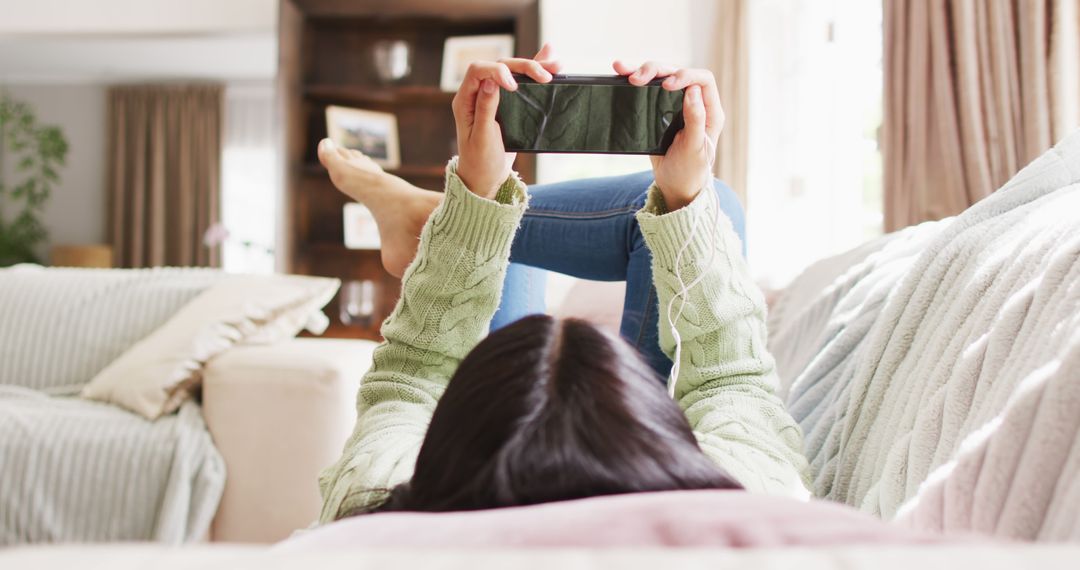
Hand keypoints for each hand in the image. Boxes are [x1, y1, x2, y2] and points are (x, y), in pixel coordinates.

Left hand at [452, 44, 561, 198]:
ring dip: (534, 66)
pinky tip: (550, 62)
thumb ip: (485, 108)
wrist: (485, 177)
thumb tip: (491, 81)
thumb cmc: (480, 161)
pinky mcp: (507, 101)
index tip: (514, 87)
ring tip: (556, 66)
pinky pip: (521, 81)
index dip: (497, 71)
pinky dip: (535, 72)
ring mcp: (494, 96)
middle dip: (523, 67)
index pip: (478, 71)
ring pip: (513, 70)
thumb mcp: (482, 138)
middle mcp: (478, 93)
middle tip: (544, 77)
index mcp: (465, 100)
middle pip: (499, 65)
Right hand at [613, 60, 724, 210]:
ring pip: (661, 77)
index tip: (667, 85)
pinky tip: (622, 74)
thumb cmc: (690, 171)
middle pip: (677, 73)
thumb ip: (695, 119)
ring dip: (642, 71)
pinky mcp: (659, 108)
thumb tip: (692, 90)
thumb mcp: (694, 149)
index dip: (685, 76)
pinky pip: (648, 89)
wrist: (675, 186)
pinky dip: (634, 80)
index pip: (702, 80)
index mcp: (710, 111)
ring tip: (623, 71)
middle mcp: (694, 102)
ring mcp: (676, 104)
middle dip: (657, 71)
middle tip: (637, 79)